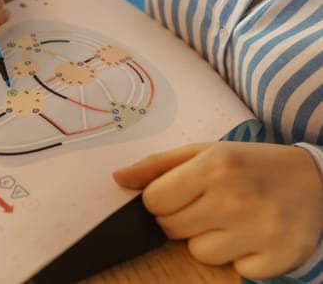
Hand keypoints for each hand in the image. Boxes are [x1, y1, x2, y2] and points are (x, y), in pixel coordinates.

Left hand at [113, 142, 322, 278]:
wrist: (316, 181)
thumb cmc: (250, 164)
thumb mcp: (205, 151)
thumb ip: (158, 165)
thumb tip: (118, 178)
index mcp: (215, 165)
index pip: (154, 201)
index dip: (160, 201)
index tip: (177, 195)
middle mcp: (236, 197)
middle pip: (172, 229)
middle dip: (180, 220)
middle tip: (207, 205)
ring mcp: (261, 230)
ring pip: (200, 254)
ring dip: (209, 240)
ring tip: (232, 219)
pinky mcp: (280, 256)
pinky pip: (234, 270)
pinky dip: (239, 257)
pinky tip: (253, 235)